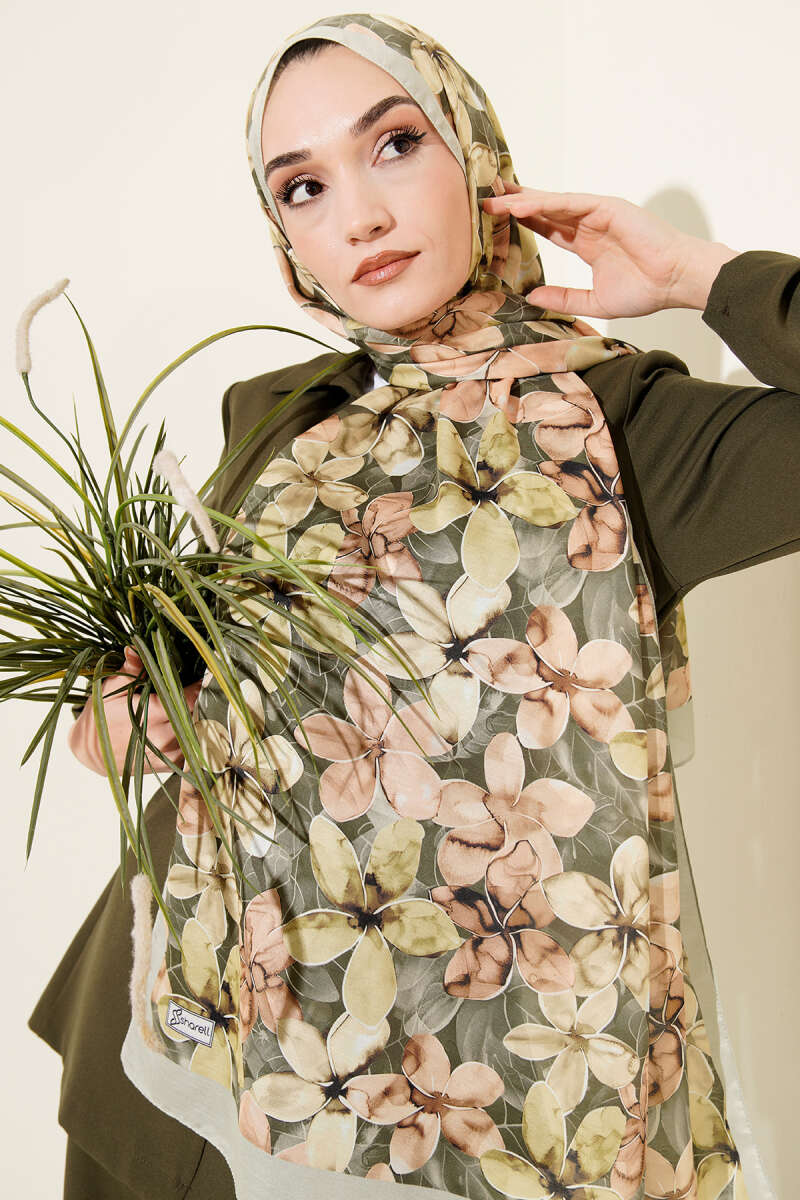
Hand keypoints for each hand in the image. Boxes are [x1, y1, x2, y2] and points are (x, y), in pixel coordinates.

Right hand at [68, 645, 202, 775]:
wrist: (92, 751)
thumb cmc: (102, 715)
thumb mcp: (111, 687)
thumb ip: (130, 668)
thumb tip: (135, 647)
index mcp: (148, 714)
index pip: (187, 700)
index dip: (202, 688)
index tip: (210, 674)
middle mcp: (160, 737)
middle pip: (198, 717)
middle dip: (207, 702)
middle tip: (214, 687)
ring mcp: (166, 754)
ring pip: (200, 734)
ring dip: (206, 719)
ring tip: (208, 704)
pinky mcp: (169, 766)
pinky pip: (195, 751)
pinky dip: (199, 737)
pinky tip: (199, 724)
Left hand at [482, 182, 738, 316]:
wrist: (675, 282)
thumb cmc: (646, 290)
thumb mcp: (594, 300)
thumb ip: (563, 296)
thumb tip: (531, 297)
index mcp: (586, 243)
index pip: (547, 227)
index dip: (522, 223)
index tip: (495, 222)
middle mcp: (589, 224)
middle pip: (544, 210)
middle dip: (514, 205)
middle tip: (483, 201)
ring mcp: (598, 213)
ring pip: (552, 204)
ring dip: (521, 202)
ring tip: (493, 201)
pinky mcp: (607, 207)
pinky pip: (569, 203)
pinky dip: (544, 203)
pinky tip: (521, 205)